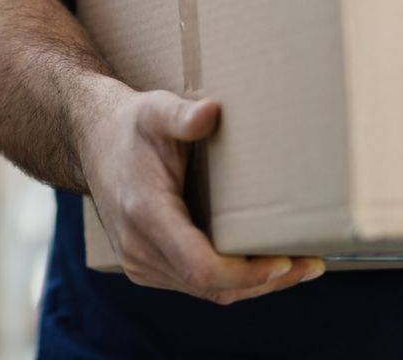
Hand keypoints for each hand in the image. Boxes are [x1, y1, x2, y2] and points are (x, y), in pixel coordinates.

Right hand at [75, 80, 323, 302]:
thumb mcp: (154, 110)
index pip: (200, 266)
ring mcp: (139, 262)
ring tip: (298, 266)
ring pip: (206, 291)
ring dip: (253, 284)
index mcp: (145, 214)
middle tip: (311, 264)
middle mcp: (138, 247)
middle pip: (211, 287)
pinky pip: (195, 284)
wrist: (91, 140)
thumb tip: (212, 112)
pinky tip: (261, 264)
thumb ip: (182, 115)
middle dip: (264, 281)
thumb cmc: (130, 124)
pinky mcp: (145, 266)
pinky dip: (231, 280)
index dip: (247, 273)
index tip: (285, 260)